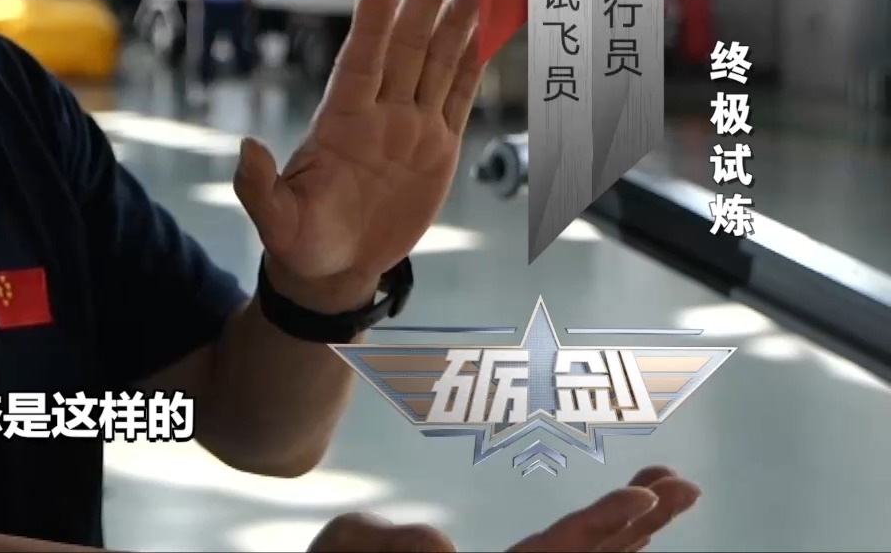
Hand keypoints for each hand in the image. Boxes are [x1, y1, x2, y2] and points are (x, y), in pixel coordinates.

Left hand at [235, 0, 483, 303]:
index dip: (372, 27)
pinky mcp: (438, 146)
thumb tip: (246, 149)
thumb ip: (258, 187)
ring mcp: (410, 125)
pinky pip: (461, 95)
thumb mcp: (275, 220)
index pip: (360, 65)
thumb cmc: (301, 241)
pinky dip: (477, 62)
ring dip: (457, 22)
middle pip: (407, 49)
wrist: (337, 266)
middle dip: (422, 1)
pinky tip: (489, 29)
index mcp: (340, 123)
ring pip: (439, 63)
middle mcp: (378, 113)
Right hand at [307, 467, 701, 551]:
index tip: (645, 494)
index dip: (602, 525)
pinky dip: (605, 542)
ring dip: (632, 531)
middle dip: (640, 525)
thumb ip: (392, 545)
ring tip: (669, 490)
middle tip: (684, 484)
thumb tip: (443, 547)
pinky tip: (629, 523)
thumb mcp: (345, 546)